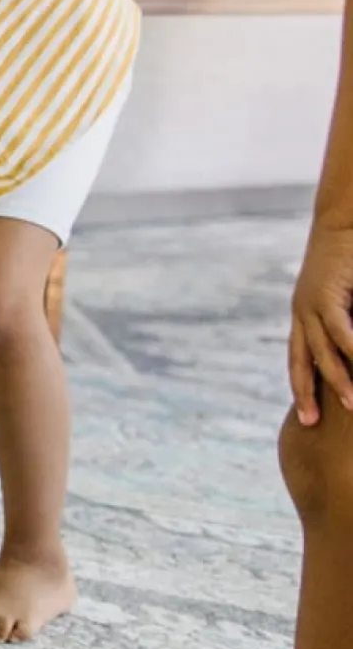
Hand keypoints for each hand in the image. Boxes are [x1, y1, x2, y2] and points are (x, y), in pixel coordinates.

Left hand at [291, 219, 352, 422]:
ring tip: (351, 404)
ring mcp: (311, 305)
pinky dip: (351, 350)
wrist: (341, 224)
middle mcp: (302, 314)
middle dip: (305, 393)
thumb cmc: (349, 262)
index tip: (307, 416)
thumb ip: (349, 325)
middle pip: (301, 362)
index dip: (303, 386)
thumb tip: (350, 351)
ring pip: (322, 351)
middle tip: (310, 423)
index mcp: (305, 317)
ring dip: (337, 379)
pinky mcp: (327, 295)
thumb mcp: (347, 301)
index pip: (301, 359)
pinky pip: (339, 330)